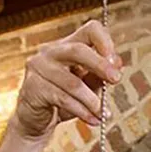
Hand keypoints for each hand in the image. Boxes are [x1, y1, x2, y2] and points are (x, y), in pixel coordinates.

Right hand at [12, 19, 123, 139]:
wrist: (36, 121)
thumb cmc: (62, 100)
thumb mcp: (86, 86)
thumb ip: (100, 75)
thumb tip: (117, 64)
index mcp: (67, 46)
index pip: (90, 30)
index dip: (105, 42)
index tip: (116, 62)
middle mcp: (50, 51)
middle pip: (78, 50)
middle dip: (100, 65)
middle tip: (115, 80)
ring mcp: (39, 67)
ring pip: (72, 82)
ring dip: (92, 101)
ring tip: (102, 113)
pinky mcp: (33, 87)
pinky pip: (63, 99)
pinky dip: (82, 112)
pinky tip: (93, 120)